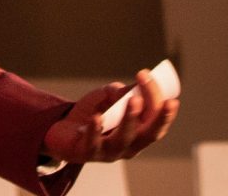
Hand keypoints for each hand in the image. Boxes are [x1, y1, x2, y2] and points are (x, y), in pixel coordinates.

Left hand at [41, 70, 179, 163]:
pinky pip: (93, 143)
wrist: (61, 130)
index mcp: (139, 133)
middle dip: (159, 117)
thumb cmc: (91, 114)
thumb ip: (118, 92)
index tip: (147, 74)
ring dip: (130, 119)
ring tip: (133, 100)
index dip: (157, 99)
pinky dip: (95, 129)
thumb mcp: (106, 97)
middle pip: (149, 134)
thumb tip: (129, 89)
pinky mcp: (88, 153)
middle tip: (166, 99)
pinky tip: (96, 117)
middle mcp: (129, 146)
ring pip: (124, 139)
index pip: (155, 119)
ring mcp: (110, 152)